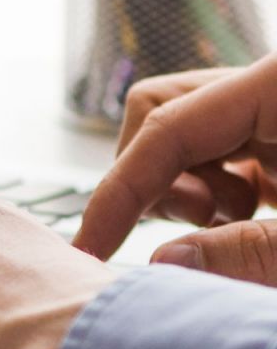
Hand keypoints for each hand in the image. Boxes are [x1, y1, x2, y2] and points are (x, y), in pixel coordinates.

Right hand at [74, 57, 276, 280]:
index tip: (89, 248)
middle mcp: (268, 88)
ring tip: (243, 222)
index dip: (119, 189)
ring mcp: (272, 111)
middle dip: (157, 179)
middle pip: (162, 114)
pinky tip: (249, 220)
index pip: (168, 125)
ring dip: (191, 189)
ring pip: (185, 135)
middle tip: (202, 224)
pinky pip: (221, 152)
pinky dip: (216, 196)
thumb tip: (163, 260)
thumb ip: (252, 254)